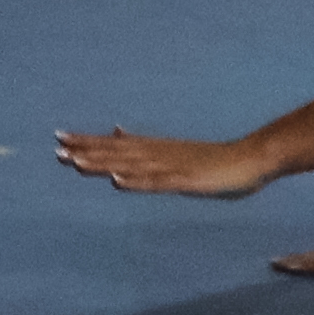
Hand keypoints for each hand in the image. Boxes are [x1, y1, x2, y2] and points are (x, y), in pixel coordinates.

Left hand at [54, 127, 271, 198]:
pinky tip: (116, 181)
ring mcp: (173, 167)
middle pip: (118, 153)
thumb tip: (117, 131)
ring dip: (103, 164)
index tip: (59, 138)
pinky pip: (157, 183)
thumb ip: (144, 146)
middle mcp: (161, 154)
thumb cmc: (218, 159)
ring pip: (131, 166)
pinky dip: (135, 181)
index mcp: (157, 149)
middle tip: (56, 149)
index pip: (116, 145)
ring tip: (75, 164)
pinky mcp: (187, 181)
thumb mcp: (176, 152)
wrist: (257, 157)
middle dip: (86, 152)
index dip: (87, 142)